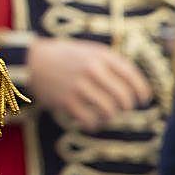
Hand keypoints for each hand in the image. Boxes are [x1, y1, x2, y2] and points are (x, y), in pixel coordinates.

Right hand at [26, 37, 153, 130]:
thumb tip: (134, 83)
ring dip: (111, 116)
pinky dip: (94, 124)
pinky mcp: (66, 101)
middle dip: (128, 106)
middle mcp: (92, 70)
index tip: (143, 99)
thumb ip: (110, 62)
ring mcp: (78, 86)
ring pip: (109, 110)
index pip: (131, 75)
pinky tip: (92, 122)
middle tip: (124, 108)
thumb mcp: (88, 50)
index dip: (142, 90)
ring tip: (107, 114)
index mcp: (100, 56)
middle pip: (123, 96)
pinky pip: (89, 120)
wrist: (30, 61)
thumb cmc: (64, 56)